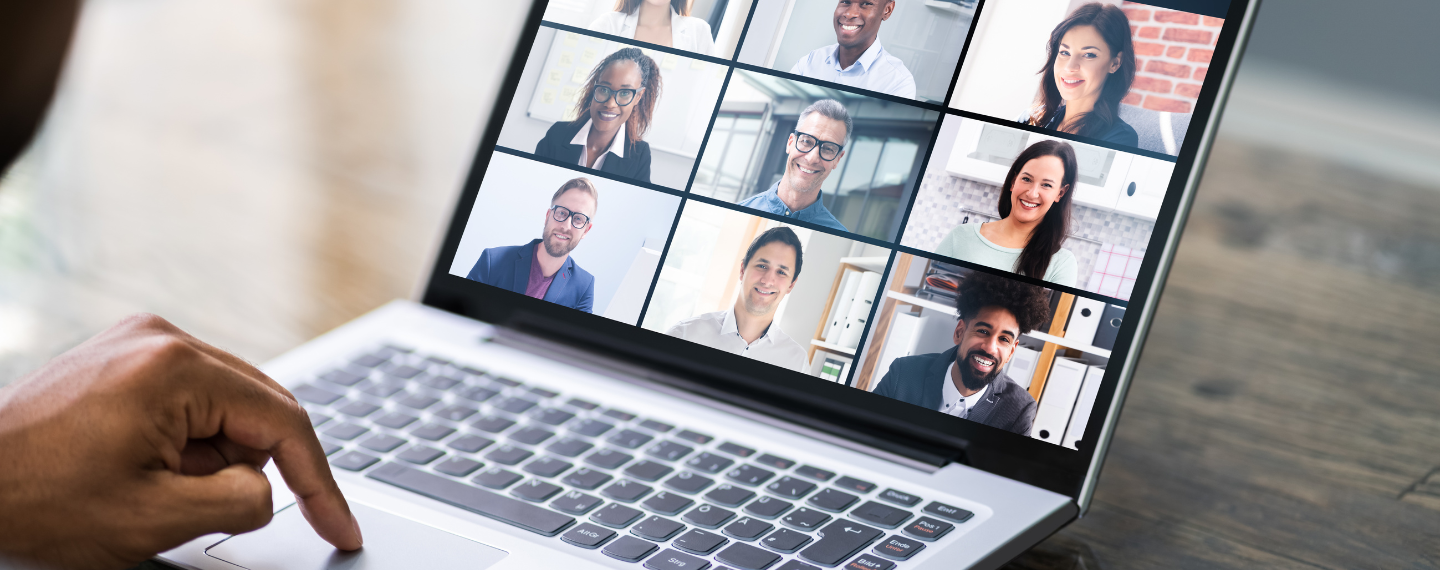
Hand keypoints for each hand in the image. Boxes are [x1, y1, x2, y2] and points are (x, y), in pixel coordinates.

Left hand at [0, 314, 362, 568]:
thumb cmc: (37, 500)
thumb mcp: (155, 519)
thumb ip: (239, 502)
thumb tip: (270, 491)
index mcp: (176, 369)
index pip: (283, 423)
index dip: (320, 483)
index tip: (339, 528)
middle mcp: (163, 339)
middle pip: (259, 407)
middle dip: (253, 466)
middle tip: (211, 510)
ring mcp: (142, 340)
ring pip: (228, 405)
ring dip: (215, 455)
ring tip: (154, 486)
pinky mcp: (126, 353)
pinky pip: (193, 397)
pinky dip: (191, 439)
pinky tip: (148, 465)